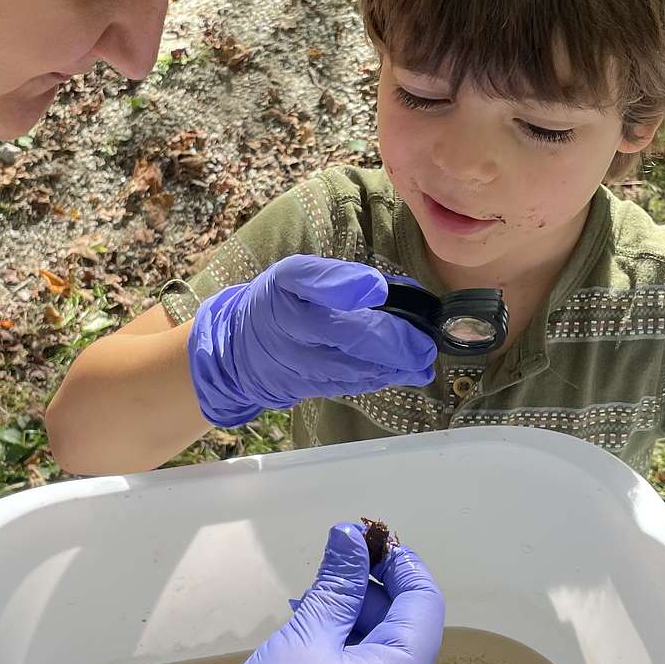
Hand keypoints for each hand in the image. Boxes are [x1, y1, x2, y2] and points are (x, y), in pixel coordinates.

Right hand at [92, 521, 443, 663]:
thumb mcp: (305, 636)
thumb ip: (337, 583)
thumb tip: (353, 534)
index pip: (425, 601)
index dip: (400, 562)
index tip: (363, 535)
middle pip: (403, 626)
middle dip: (367, 591)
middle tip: (320, 571)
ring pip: (379, 653)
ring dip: (348, 620)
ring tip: (301, 607)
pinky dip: (339, 653)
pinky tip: (299, 644)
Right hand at [187, 255, 438, 426]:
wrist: (239, 350)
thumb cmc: (278, 303)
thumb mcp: (295, 276)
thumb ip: (338, 278)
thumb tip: (385, 288)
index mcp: (287, 287)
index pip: (314, 281)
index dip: (346, 285)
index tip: (377, 288)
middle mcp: (291, 326)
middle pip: (345, 335)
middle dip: (391, 342)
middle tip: (425, 345)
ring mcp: (298, 362)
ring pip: (351, 366)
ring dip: (393, 366)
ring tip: (423, 362)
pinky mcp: (306, 387)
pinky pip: (348, 383)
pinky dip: (378, 378)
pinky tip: (404, 373)